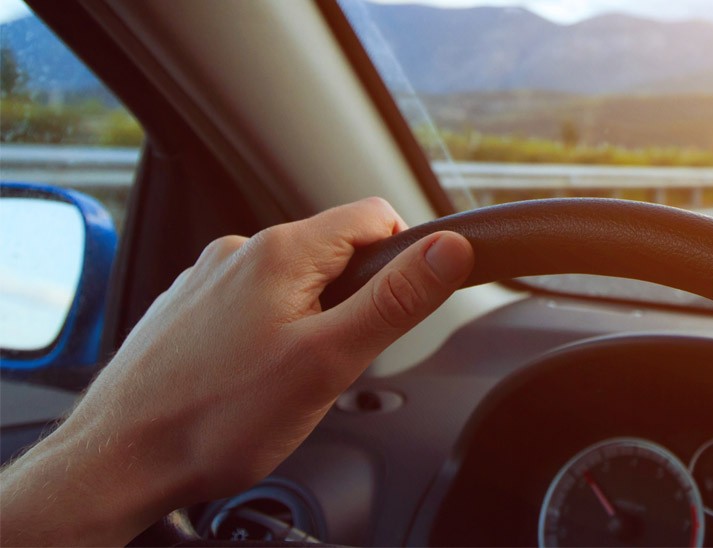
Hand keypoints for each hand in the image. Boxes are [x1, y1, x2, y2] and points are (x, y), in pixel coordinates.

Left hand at [0, 197, 473, 545]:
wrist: (118, 462)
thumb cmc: (216, 419)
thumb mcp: (330, 362)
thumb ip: (396, 301)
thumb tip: (450, 250)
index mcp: (280, 252)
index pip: (375, 217)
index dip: (404, 258)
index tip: (399, 309)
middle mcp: (239, 252)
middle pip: (334, 253)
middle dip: (353, 303)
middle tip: (334, 364)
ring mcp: (207, 281)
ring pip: (292, 284)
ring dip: (309, 322)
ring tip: (285, 381)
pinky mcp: (186, 312)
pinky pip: (250, 308)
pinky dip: (266, 337)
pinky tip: (247, 383)